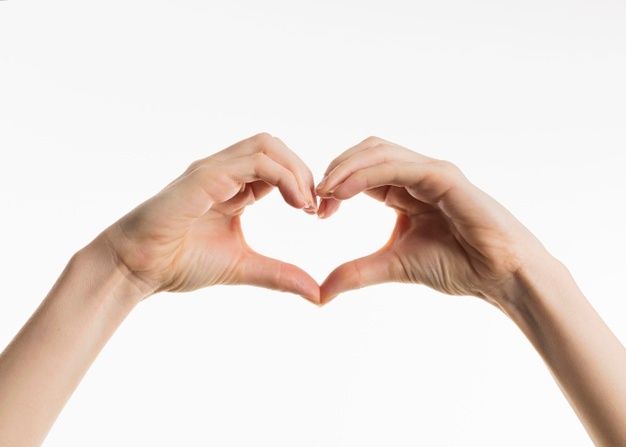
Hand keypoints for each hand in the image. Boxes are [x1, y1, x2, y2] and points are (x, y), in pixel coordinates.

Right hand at [97, 133, 319, 302]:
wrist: (137, 269)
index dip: (302, 183)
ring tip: (306, 204)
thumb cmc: (179, 263)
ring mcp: (213, 171)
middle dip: (303, 170)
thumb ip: (279, 275)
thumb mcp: (243, 266)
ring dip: (295, 170)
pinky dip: (282, 176)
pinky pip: (252, 162)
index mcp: (233, 187)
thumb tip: (318, 294)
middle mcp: (224, 172)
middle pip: (274, 146)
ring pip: (266, 145)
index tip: (316, 213)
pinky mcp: (204, 177)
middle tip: (316, 206)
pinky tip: (293, 203)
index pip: (277, 166)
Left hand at [316, 136, 548, 308]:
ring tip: (324, 192)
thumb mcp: (394, 265)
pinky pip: (398, 166)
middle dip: (335, 170)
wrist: (500, 276)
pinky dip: (365, 174)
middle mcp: (417, 175)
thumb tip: (321, 293)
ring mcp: (431, 172)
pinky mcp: (444, 177)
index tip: (315, 211)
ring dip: (345, 168)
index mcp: (405, 191)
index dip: (335, 185)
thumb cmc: (457, 266)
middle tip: (314, 198)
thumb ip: (357, 273)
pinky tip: (343, 192)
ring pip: (378, 152)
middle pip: (365, 152)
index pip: (361, 172)